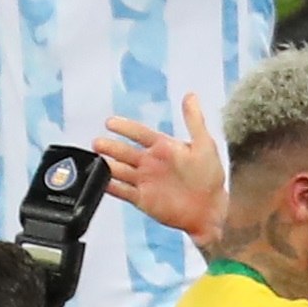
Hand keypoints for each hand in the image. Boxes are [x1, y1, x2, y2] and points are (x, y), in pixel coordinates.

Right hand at [94, 93, 228, 246]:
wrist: (211, 210)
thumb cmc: (210, 178)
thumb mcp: (204, 145)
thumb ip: (194, 121)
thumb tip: (190, 95)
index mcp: (163, 147)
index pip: (139, 133)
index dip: (125, 127)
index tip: (110, 122)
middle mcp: (150, 163)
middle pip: (124, 151)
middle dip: (110, 146)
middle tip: (98, 142)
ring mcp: (144, 181)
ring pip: (119, 170)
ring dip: (107, 165)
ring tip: (96, 160)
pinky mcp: (142, 199)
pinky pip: (122, 191)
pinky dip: (110, 186)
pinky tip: (100, 181)